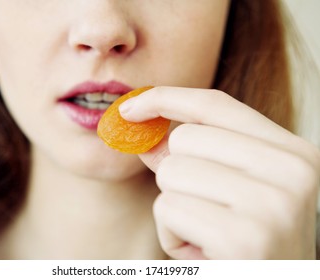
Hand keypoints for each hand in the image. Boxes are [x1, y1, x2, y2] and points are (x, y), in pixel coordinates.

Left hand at [119, 86, 319, 258]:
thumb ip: (191, 154)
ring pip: (171, 172)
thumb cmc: (248, 241)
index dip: (166, 99)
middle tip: (204, 209)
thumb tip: (143, 128)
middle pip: (184, 139)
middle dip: (175, 175)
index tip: (130, 108)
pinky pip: (168, 209)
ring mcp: (271, 204)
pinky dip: (171, 234)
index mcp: (292, 152)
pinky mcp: (243, 239)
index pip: (216, 105)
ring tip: (206, 232)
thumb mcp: (229, 189)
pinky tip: (203, 253)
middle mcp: (292, 171)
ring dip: (174, 208)